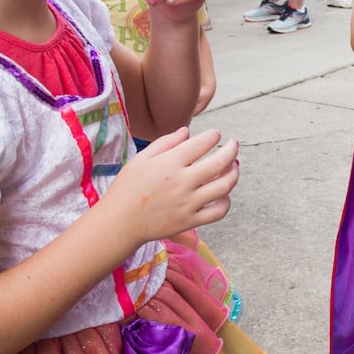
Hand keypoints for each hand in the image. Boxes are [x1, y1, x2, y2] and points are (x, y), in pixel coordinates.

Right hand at [103, 127, 238, 244]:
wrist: (119, 222)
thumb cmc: (127, 188)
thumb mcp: (141, 159)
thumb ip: (165, 142)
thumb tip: (187, 131)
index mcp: (169, 164)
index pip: (202, 144)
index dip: (213, 136)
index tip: (215, 134)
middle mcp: (182, 183)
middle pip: (220, 163)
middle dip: (232, 150)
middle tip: (234, 145)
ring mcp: (188, 203)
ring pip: (224, 186)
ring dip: (234, 173)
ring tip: (234, 166)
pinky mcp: (190, 221)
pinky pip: (218, 212)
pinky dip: (226, 201)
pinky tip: (224, 194)